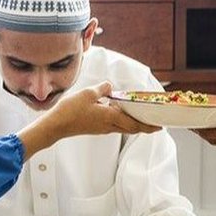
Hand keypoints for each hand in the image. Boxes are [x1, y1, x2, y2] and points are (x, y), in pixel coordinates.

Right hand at [17, 82, 157, 158]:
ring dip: (133, 123)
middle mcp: (109, 126)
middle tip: (154, 124)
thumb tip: (110, 86)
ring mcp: (102, 129)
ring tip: (140, 116)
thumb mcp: (88, 93)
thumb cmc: (70, 111)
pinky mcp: (96, 128)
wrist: (56, 126)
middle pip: (131, 128)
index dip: (148, 126)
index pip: (135, 124)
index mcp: (110, 117)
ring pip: (123, 127)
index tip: (159, 127)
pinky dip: (121, 120)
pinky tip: (119, 112)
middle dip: (144, 126)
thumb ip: (102, 89)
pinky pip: (114, 125)